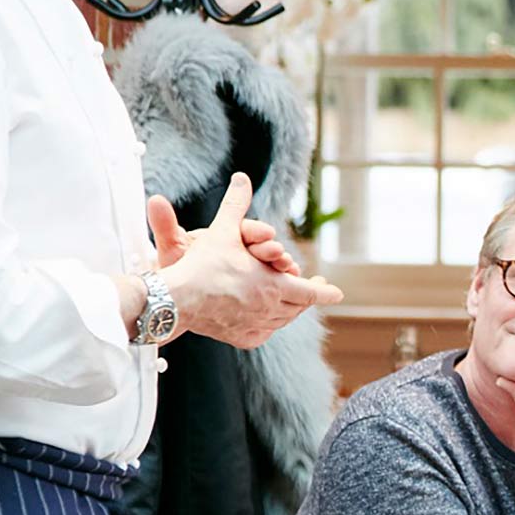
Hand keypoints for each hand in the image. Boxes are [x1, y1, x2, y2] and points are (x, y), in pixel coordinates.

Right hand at [156, 174, 343, 347]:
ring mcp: (256, 325)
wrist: (176, 300)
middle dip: (306, 298)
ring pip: (282, 321)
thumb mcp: (222, 231)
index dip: (324, 291)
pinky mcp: (241, 337)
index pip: (310, 292)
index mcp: (273, 284)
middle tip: (310, 290)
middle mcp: (269, 308)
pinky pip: (263, 333)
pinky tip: (267, 320)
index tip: (337, 292)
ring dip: (288, 311)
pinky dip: (268, 325)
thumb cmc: (202, 265)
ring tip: (290, 302)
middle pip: (297, 307)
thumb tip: (241, 178)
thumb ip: (236, 204)